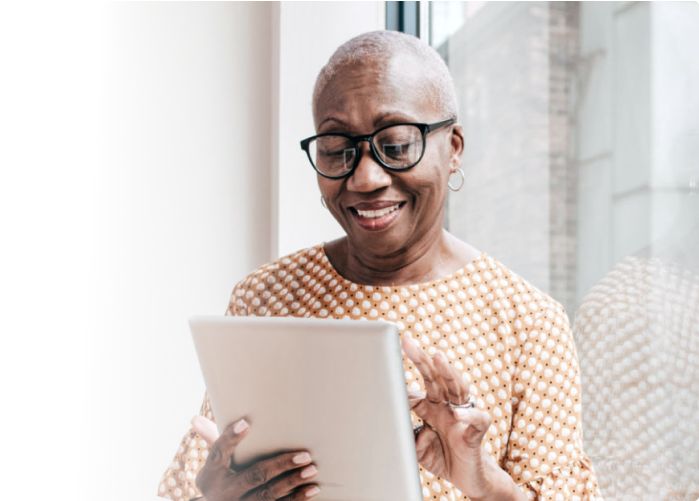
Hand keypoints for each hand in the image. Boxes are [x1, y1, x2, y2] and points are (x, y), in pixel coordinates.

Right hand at [191, 416, 320, 500]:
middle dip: (280, 465)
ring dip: (292, 483)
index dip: (230, 439)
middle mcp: (223, 493)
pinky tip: (312, 489)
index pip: (218, 453)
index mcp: (210, 475)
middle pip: (253, 476)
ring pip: (267, 496)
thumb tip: (195, 418)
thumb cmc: (220, 479)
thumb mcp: (213, 465)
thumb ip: (211, 440)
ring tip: (312, 470)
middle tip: (304, 454)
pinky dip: (296, 500)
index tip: (245, 423)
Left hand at [401, 335, 524, 500]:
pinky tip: (457, 412)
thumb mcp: (416, 448)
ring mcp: (462, 416)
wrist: (469, 479)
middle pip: (436, 377)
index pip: (418, 386)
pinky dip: (469, 416)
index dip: (403, 377)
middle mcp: (447, 406)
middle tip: (408, 341)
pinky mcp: (476, 433)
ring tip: (438, 356)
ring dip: (448, 372)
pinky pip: (477, 420)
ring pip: (457, 388)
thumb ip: (407, 436)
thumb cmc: (442, 456)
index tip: (390, 357)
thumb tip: (398, 424)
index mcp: (432, 407)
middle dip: (422, 359)